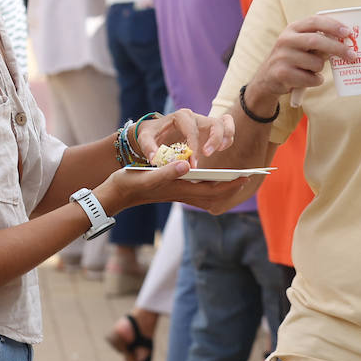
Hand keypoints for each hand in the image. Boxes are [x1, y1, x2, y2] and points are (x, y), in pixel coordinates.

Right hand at [95, 160, 246, 215]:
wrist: (114, 195)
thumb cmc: (129, 183)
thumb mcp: (147, 175)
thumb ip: (167, 171)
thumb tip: (187, 165)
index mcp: (179, 189)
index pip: (212, 190)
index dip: (230, 184)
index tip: (245, 176)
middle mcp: (181, 193)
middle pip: (213, 195)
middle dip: (230, 187)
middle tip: (246, 176)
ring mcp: (177, 193)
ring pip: (206, 194)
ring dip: (221, 187)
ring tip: (233, 177)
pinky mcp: (171, 190)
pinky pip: (197, 191)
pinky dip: (209, 186)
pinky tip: (210, 178)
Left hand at [134, 108, 235, 165]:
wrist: (154, 130)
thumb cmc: (151, 134)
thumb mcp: (145, 138)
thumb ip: (148, 147)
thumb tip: (154, 158)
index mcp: (181, 117)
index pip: (192, 130)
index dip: (194, 146)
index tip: (193, 163)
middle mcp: (195, 117)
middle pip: (214, 123)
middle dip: (214, 140)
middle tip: (207, 155)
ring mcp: (204, 122)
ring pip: (224, 124)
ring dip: (225, 138)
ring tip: (219, 151)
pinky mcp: (209, 129)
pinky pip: (226, 128)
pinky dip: (228, 137)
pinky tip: (222, 149)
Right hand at [246, 15, 351, 103]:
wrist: (267, 78)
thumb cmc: (292, 59)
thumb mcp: (300, 43)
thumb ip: (318, 39)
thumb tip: (346, 41)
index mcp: (292, 28)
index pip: (315, 21)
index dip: (333, 25)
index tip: (348, 33)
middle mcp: (285, 40)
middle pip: (317, 41)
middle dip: (337, 48)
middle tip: (353, 56)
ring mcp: (282, 57)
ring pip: (316, 63)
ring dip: (321, 69)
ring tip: (312, 69)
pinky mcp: (282, 73)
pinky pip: (311, 78)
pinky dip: (316, 80)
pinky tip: (307, 79)